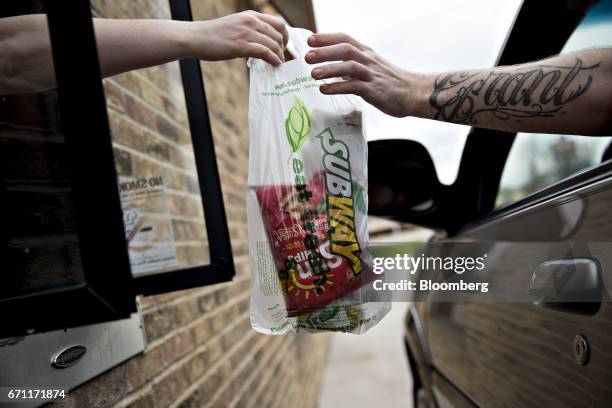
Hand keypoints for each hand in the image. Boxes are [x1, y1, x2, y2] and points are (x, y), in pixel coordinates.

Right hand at [188, 11, 287, 65]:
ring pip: (273, 44)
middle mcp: (250, 21)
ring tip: (278, 63)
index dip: (285, 36)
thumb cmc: (214, 35)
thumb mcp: (236, 26)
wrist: (196, 38)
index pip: (278, 23)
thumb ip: (250, 30)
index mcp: (250, 15)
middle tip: (281, 58)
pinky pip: (265, 52)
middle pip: (278, 34)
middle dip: (283, 48)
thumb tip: (263, 43)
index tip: (283, 47)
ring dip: (279, 56)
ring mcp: (246, 33)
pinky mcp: (241, 45)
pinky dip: (273, 59)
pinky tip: (275, 64)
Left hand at [305, 33, 421, 116]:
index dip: (327, 38)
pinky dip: (338, 87)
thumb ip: (353, 67)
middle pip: (345, 50)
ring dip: (330, 69)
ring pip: (349, 67)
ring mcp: (372, 75)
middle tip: (307, 56)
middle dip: (325, 51)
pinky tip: (325, 89)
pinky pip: (354, 87)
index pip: (345, 39)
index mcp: (367, 53)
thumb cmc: (390, 82)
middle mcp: (369, 60)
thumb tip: (334, 70)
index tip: (310, 40)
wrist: (413, 93)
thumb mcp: (371, 68)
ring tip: (313, 73)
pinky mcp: (374, 90)